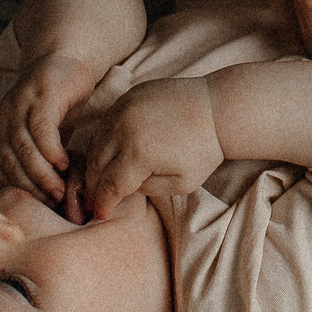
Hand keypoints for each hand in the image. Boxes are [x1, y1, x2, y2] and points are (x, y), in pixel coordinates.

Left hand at [0, 51, 105, 202]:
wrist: (68, 57)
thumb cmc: (59, 99)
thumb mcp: (44, 130)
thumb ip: (39, 154)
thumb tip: (46, 191)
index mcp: (1, 126)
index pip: (4, 165)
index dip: (22, 187)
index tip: (40, 204)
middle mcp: (5, 116)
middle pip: (12, 160)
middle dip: (32, 185)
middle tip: (51, 202)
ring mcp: (20, 104)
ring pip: (25, 148)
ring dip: (42, 173)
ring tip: (59, 189)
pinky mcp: (40, 95)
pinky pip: (41, 129)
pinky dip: (51, 150)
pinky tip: (63, 163)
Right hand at [71, 77, 222, 220]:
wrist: (217, 109)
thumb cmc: (204, 151)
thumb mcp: (181, 184)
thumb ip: (148, 190)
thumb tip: (126, 187)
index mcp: (139, 154)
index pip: (110, 185)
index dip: (103, 203)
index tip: (100, 215)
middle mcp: (125, 129)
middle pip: (96, 164)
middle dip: (93, 186)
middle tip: (94, 201)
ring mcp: (124, 108)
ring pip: (95, 142)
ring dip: (94, 163)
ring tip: (99, 180)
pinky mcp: (129, 97)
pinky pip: (106, 122)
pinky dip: (103, 141)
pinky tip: (109, 154)